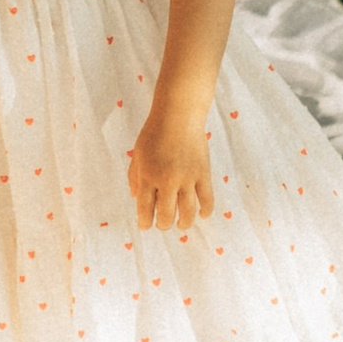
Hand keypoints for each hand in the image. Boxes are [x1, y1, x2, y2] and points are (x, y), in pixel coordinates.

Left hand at [127, 114, 213, 235]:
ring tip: (182, 224)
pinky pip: (207, 199)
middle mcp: (166, 180)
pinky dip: (206, 211)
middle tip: (163, 224)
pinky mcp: (203, 173)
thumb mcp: (137, 154)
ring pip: (188, 212)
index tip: (146, 226)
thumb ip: (134, 177)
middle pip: (166, 215)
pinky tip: (202, 215)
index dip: (144, 222)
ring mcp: (186, 178)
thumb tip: (136, 199)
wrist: (178, 115)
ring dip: (184, 223)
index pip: (144, 208)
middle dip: (163, 225)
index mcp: (147, 175)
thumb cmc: (154, 133)